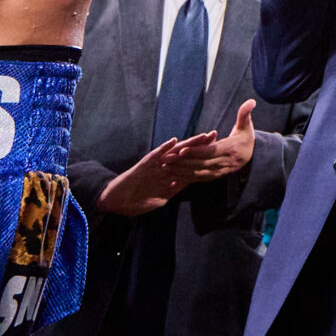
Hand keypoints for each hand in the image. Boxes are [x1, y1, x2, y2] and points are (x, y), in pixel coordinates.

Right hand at [94, 100, 259, 218]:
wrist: (118, 200)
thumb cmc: (138, 200)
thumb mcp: (162, 197)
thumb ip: (174, 189)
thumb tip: (188, 183)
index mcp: (170, 174)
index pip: (189, 163)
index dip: (202, 157)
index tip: (218, 150)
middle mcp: (165, 166)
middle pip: (185, 153)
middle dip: (200, 145)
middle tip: (215, 135)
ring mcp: (155, 165)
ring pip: (174, 151)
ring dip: (187, 143)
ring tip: (201, 136)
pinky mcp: (144, 165)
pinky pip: (156, 155)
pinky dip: (164, 148)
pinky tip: (173, 141)